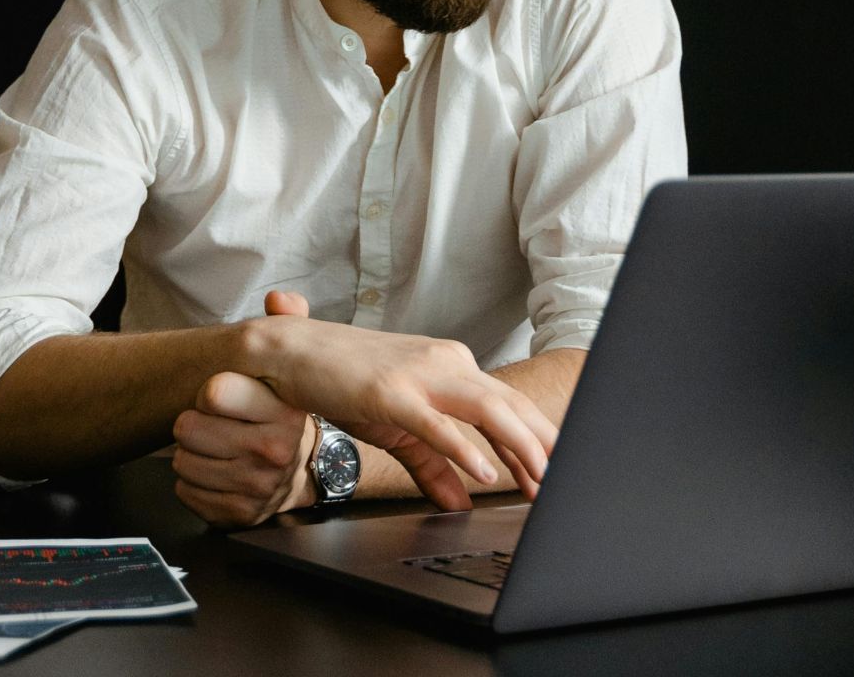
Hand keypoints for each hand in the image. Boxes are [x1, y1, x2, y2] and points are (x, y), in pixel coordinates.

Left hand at [171, 371, 313, 527]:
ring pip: (182, 462)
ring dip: (191, 456)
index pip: (213, 393)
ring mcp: (259, 487)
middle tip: (212, 428)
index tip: (220, 400)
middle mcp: (275, 451)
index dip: (207, 394)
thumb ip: (253, 360)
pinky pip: (184, 492)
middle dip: (193, 426)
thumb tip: (251, 316)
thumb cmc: (274, 421)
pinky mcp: (241, 514)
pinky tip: (217, 476)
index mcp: (283, 412)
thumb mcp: (275, 386)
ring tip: (216, 451)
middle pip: (187, 428)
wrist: (303, 471)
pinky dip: (193, 484)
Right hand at [250, 291, 556, 504]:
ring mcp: (419, 374)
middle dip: (543, 447)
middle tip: (563, 483)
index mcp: (451, 367)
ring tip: (539, 480)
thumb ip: (434, 464)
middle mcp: (445, 363)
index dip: (539, 440)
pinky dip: (465, 447)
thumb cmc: (342, 380)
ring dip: (520, 447)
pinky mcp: (390, 390)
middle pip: (511, 405)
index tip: (557, 473)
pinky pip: (436, 422)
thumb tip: (461, 501)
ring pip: (487, 408)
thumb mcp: (398, 427)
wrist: (290, 352)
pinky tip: (484, 471)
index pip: (509, 405)